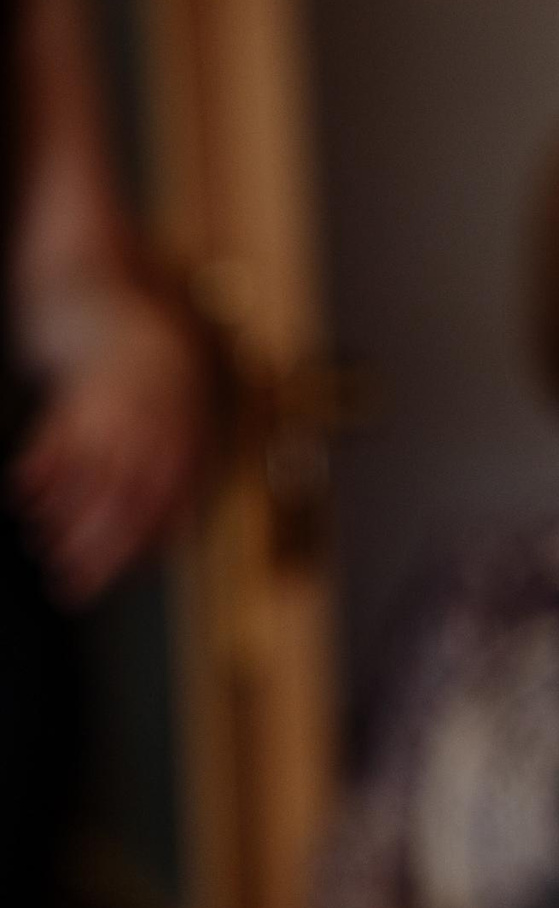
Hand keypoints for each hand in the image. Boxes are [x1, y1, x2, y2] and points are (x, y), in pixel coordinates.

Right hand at [14, 286, 209, 602]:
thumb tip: (152, 551)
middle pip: (131, 500)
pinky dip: (43, 467)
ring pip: (97, 472)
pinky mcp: (84, 392)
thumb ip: (172, 492)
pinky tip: (22, 497)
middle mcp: (159, 435)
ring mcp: (122, 413)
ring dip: (67, 513)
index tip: (114, 580)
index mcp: (186, 451)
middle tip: (73, 584)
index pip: (167, 512)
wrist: (139, 323)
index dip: (140, 549)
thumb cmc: (159, 401)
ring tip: (43, 546)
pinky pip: (64, 434)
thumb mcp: (182, 444)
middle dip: (101, 546)